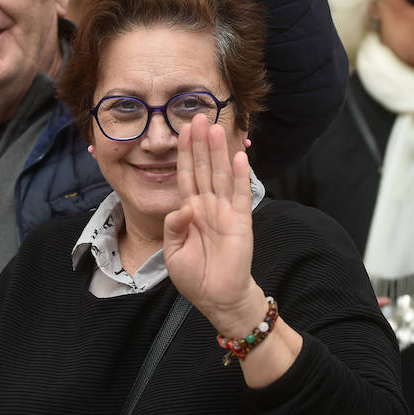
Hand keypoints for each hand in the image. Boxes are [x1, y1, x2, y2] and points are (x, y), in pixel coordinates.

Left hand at [163, 115, 262, 334]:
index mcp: (189, 211)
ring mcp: (225, 211)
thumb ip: (173, 227)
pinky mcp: (240, 221)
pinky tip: (238, 156)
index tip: (181, 130)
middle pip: (203, 168)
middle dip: (200, 143)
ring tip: (216, 128)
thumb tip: (182, 208)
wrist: (218, 298)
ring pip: (220, 175)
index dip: (183, 153)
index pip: (185, 175)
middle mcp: (207, 206)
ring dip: (218, 151)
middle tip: (198, 116)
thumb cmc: (195, 277)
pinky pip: (239, 194)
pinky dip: (239, 175)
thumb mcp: (172, 252)